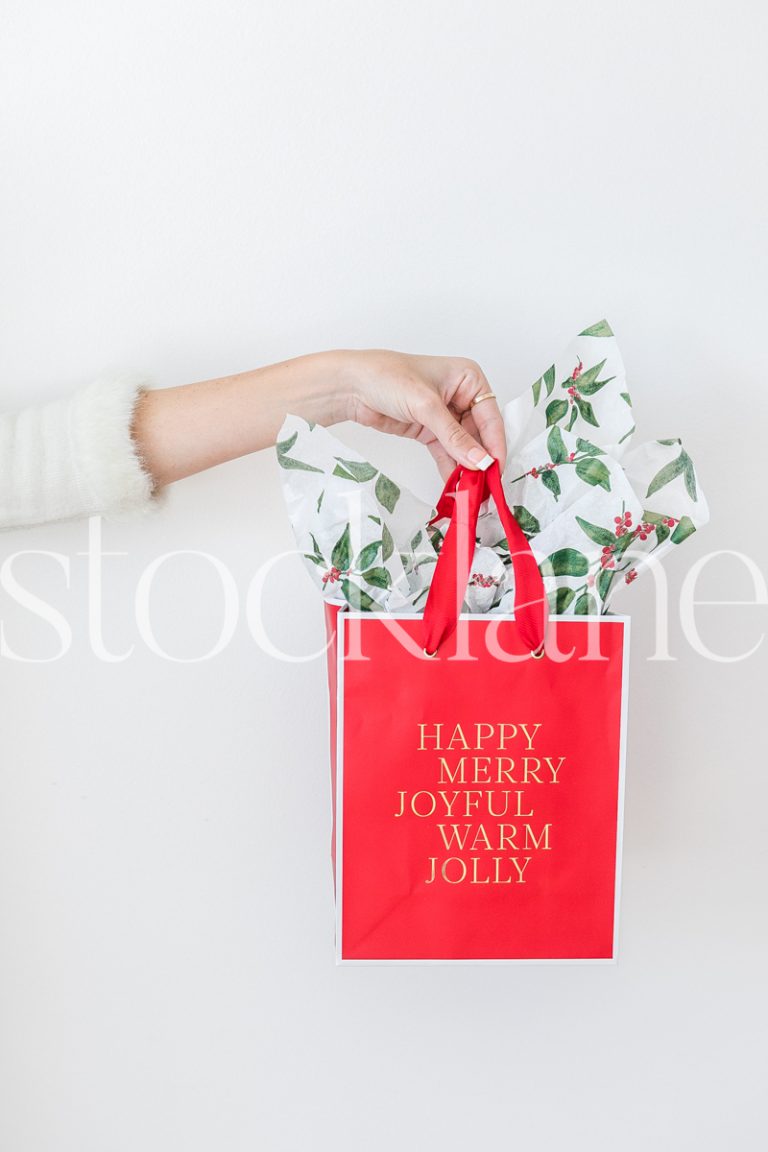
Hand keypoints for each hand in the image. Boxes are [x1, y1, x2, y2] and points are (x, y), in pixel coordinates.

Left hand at [339, 349, 505, 480]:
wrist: (350, 386)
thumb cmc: (387, 377)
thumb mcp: (426, 407)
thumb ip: (455, 437)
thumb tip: (480, 462)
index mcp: (468, 378)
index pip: (490, 417)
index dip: (494, 445)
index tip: (496, 469)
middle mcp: (460, 395)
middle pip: (479, 434)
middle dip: (480, 460)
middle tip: (485, 487)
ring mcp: (444, 414)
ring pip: (463, 446)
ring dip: (466, 467)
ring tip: (471, 492)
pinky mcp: (428, 430)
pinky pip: (446, 452)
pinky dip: (450, 468)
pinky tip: (455, 486)